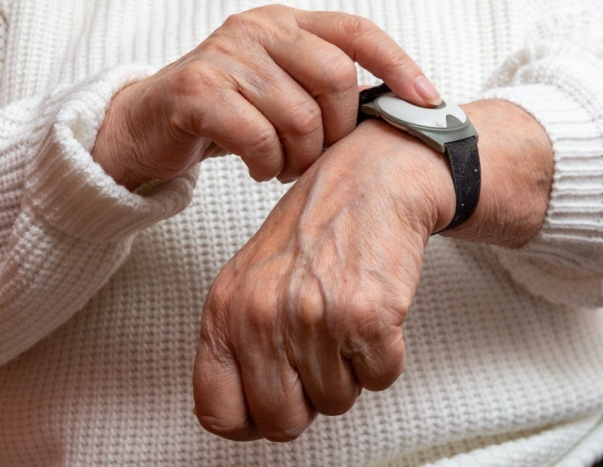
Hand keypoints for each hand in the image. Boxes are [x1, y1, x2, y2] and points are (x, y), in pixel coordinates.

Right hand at [92, 6, 438, 188]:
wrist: (147, 125)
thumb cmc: (227, 111)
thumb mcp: (279, 86)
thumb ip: (325, 85)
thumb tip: (401, 106)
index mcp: (286, 21)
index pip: (356, 31)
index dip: (398, 64)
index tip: (428, 102)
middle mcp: (257, 28)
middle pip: (334, 78)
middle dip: (337, 131)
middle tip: (319, 158)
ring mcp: (225, 55)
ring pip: (298, 115)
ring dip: (299, 157)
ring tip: (284, 168)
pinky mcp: (197, 89)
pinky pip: (257, 136)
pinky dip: (266, 164)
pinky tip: (258, 168)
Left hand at [191, 120, 454, 441]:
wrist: (370, 180)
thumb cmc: (312, 233)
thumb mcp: (250, 281)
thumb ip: (236, 344)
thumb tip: (242, 416)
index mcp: (224, 311)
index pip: (217, 412)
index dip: (250, 419)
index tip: (270, 403)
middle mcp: (261, 317)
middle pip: (281, 422)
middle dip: (307, 399)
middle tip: (318, 354)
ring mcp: (313, 318)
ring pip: (336, 403)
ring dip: (349, 370)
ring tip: (344, 316)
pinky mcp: (367, 318)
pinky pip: (380, 379)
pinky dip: (385, 355)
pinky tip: (373, 311)